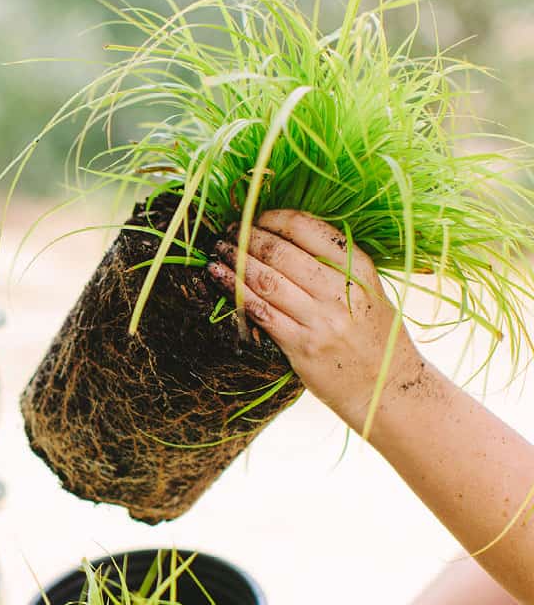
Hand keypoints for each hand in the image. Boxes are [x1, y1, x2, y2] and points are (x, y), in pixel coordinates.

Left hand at [206, 209, 425, 431]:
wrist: (386, 387)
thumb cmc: (373, 335)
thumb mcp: (367, 290)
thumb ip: (335, 263)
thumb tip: (286, 232)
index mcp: (359, 269)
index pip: (308, 229)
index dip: (273, 218)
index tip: (254, 217)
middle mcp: (341, 291)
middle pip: (281, 252)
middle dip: (247, 237)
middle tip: (227, 233)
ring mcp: (321, 320)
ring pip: (266, 280)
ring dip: (235, 261)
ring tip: (217, 252)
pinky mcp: (301, 346)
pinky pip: (260, 312)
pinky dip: (236, 292)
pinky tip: (220, 278)